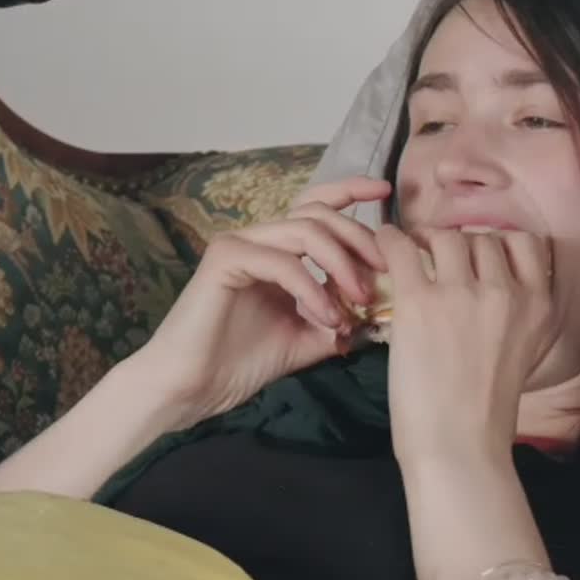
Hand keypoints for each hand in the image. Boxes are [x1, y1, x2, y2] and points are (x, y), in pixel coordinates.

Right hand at [131, 175, 391, 429]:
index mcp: (278, 250)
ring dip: (342, 265)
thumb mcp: (308, 338)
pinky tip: (327, 316)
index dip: (352, 191)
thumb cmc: (242, 362)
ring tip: (359, 301)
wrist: (192, 388)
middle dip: (360, 239)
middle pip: (320, 214)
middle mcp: (258, 239)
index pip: (317, 206)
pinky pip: (284, 262)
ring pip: (306, 231)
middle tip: (384, 273)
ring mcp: (239, 244)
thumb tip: (379, 313)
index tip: (386, 193)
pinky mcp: (225, 258)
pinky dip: (312, 288)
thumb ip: (341, 318)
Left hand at [377, 225, 555, 467]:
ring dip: (427, 242)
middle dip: (460, 245)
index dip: (500, 242)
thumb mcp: (524, 353)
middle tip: (439, 259)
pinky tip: (384, 247)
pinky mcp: (419, 303)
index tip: (481, 255)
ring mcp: (462, 295)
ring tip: (413, 257)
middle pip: (482, 237)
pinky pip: (402, 248)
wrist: (458, 448)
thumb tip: (488, 284)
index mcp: (538, 305)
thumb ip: (516, 314)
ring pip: (445, 237)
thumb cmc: (486, 412)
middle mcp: (506, 292)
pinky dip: (390, 241)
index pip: (526, 242)